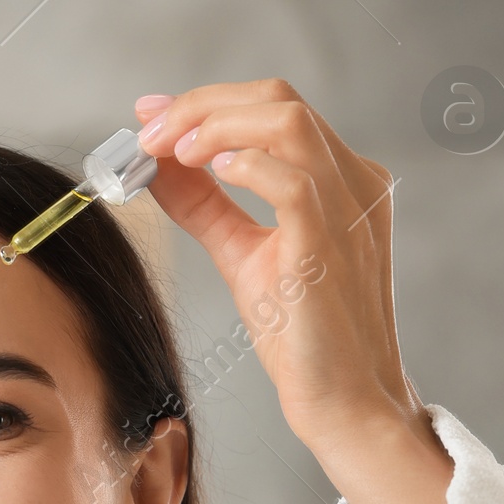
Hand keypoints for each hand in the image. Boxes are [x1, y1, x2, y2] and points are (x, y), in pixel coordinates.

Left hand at [133, 79, 452, 503]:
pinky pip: (290, 178)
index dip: (207, 102)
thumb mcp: (244, 254)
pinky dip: (242, 164)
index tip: (151, 116)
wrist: (343, 404)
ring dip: (214, 125)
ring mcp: (349, 210)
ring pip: (285, 121)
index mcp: (343, 180)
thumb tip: (157, 161)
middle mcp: (355, 183)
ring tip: (172, 153)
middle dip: (201, 105)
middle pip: (278, 99)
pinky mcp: (329, 244)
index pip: (274, 109)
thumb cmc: (305, 339)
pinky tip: (208, 175)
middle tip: (149, 134)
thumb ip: (206, 204)